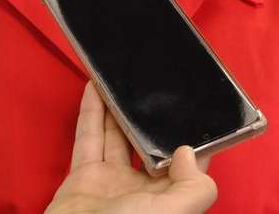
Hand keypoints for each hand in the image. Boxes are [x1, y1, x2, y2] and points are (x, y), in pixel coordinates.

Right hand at [45, 83, 217, 213]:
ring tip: (125, 77)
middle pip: (149, 145)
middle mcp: (142, 190)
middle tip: (155, 83)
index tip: (195, 107)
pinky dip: (91, 112)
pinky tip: (95, 87)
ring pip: (117, 136)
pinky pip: (88, 138)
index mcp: (169, 200)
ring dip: (119, 108)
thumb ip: (194, 186)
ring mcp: (111, 182)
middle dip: (152, 118)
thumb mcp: (174, 212)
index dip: (191, 139)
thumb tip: (188, 152)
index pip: (187, 166)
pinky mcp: (83, 176)